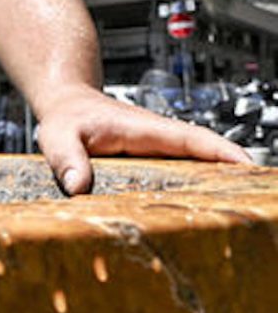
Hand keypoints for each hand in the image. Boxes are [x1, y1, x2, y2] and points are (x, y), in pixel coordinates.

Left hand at [35, 85, 252, 195]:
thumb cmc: (65, 116)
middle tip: (255, 198)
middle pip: (206, 155)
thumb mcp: (58, 136)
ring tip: (240, 209)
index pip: (192, 139)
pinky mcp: (152, 159)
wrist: (66, 103)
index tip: (248, 166)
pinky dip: (198, 185)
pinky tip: (206, 208)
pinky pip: (182, 171)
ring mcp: (157, 149)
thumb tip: (78, 186)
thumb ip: (66, 160)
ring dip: (219, 181)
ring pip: (197, 164)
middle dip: (233, 173)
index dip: (222, 153)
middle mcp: (157, 138)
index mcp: (144, 130)